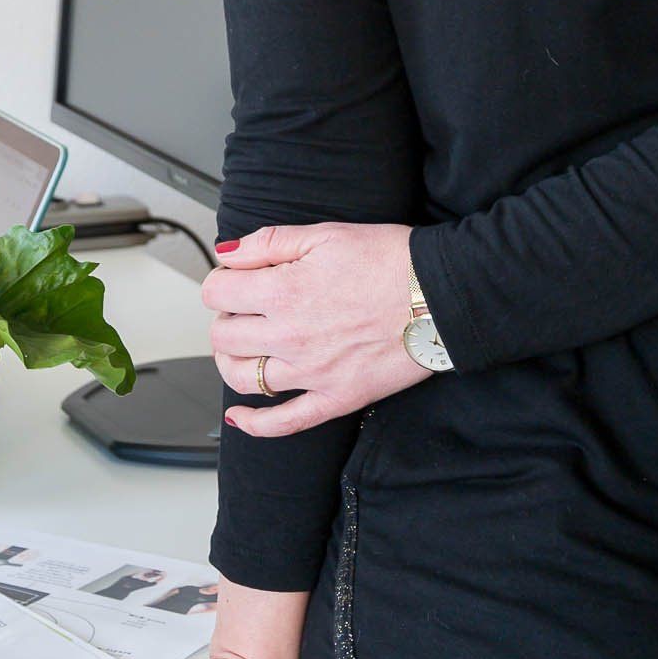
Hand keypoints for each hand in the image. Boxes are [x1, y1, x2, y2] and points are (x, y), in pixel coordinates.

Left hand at [200, 219, 435, 435]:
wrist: (440, 294)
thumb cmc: (389, 260)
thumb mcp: (326, 234)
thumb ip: (269, 242)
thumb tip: (227, 253)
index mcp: (283, 291)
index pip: (217, 293)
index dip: (221, 282)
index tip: (235, 280)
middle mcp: (290, 336)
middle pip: (223, 337)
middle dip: (225, 319)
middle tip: (243, 310)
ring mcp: (311, 372)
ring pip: (243, 379)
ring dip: (232, 362)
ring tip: (243, 349)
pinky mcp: (335, 398)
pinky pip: (285, 422)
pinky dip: (255, 425)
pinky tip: (240, 418)